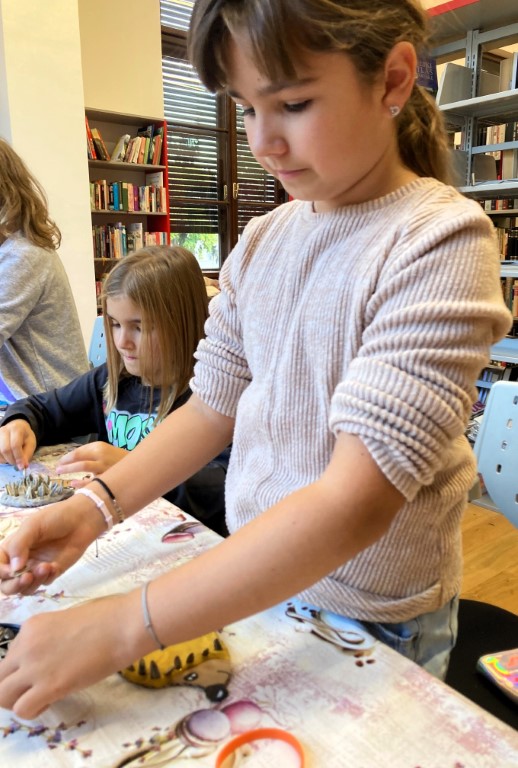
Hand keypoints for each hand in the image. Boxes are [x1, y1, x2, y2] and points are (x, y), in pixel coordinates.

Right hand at [0, 419, 36, 468]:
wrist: (18, 428)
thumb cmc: (25, 437)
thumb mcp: (31, 444)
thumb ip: (27, 455)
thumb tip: (23, 466)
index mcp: (17, 429)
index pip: (15, 445)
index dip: (18, 457)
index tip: (22, 467)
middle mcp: (4, 430)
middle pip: (5, 449)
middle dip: (12, 460)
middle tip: (17, 464)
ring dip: (6, 460)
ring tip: (13, 459)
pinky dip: (1, 459)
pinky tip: (7, 457)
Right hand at [0, 492, 104, 594]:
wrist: (82, 519)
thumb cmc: (55, 518)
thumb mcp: (33, 525)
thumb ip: (20, 545)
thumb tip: (13, 569)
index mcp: (10, 548)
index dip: (1, 572)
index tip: (12, 570)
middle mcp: (20, 561)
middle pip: (7, 584)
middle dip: (14, 585)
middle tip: (27, 577)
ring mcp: (35, 568)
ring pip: (25, 589)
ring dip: (32, 583)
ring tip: (46, 567)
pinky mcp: (51, 573)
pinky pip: (44, 584)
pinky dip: (47, 578)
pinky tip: (55, 566)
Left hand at [0, 591, 137, 717]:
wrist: (123, 625)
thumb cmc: (107, 618)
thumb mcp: (67, 622)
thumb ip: (50, 640)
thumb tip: (51, 659)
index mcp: (31, 627)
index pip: (11, 657)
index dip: (24, 669)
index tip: (44, 671)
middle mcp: (26, 645)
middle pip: (0, 677)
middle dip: (14, 687)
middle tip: (36, 689)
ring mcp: (35, 666)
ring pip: (3, 696)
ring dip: (19, 701)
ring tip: (42, 698)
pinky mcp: (50, 685)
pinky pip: (22, 709)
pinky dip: (33, 711)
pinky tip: (51, 701)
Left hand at [56, 442, 127, 483]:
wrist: (137, 467)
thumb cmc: (118, 460)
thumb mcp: (105, 452)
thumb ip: (90, 454)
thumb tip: (72, 461)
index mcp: (99, 446)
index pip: (79, 451)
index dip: (67, 457)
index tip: (60, 462)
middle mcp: (101, 454)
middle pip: (78, 457)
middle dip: (65, 463)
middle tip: (57, 469)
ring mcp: (104, 466)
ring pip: (83, 467)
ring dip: (70, 469)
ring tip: (61, 473)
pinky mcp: (107, 477)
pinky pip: (91, 480)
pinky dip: (81, 483)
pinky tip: (73, 484)